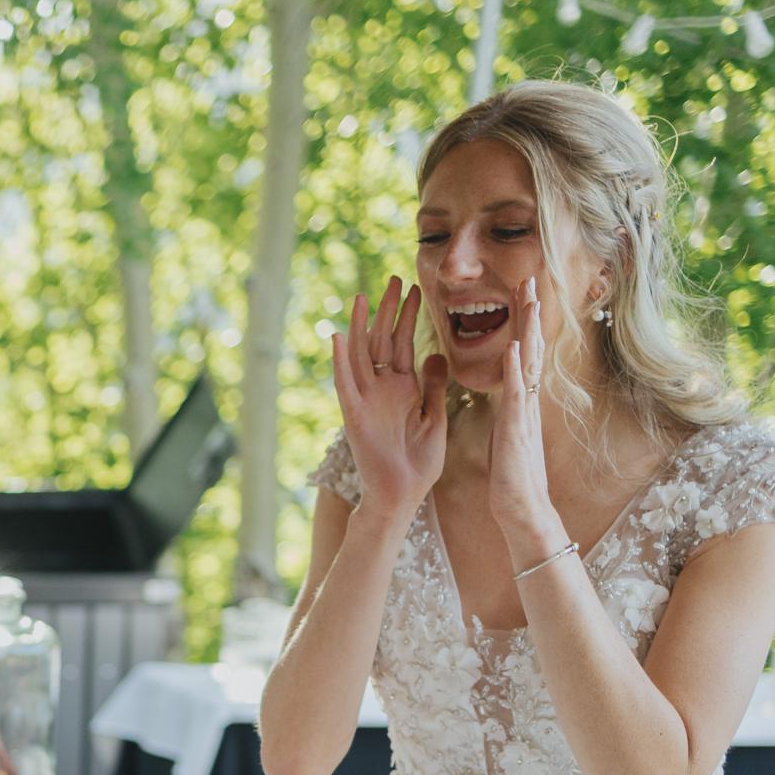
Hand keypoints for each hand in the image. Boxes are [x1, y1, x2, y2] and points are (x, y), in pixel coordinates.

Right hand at [332, 276, 450, 523]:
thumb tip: (437, 353)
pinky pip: (345, 383)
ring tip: (365, 296)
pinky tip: (337, 336)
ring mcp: (366, 400)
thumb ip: (435, 386)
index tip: (417, 290)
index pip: (404, 344)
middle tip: (396, 279)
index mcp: (403, 389)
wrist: (404, 495)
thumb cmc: (420, 464)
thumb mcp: (436, 418)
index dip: (409, 318)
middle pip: (383, 341)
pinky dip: (340, 361)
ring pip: (361, 355)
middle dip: (389, 311)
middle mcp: (382, 389)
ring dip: (361, 326)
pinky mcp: (354, 415)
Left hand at [489, 277, 564, 548]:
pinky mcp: (515, 430)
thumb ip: (510, 406)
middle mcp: (527, 400)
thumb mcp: (507, 430)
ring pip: (527, 363)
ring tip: (528, 300)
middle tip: (532, 279)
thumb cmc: (512, 473)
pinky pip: (515, 395)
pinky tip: (511, 349)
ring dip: (527, 331)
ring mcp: (524, 413)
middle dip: (531, 314)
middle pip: (530, 348)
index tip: (523, 292)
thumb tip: (508, 385)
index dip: (524, 322)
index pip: (523, 351)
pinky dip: (513, 371)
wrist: (521, 508)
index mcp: (521, 400)